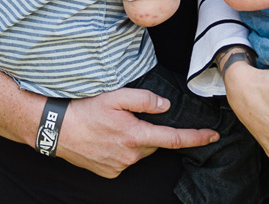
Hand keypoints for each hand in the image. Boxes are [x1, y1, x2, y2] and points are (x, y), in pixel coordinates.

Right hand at [56, 87, 219, 177]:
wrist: (55, 129)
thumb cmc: (85, 109)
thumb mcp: (116, 96)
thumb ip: (144, 100)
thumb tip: (165, 107)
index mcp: (135, 136)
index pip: (174, 138)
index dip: (196, 137)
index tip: (214, 135)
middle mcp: (130, 156)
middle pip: (154, 143)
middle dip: (151, 130)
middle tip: (129, 116)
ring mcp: (119, 166)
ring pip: (140, 151)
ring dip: (135, 139)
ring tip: (113, 126)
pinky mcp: (109, 172)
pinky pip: (126, 159)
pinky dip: (123, 148)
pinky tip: (107, 137)